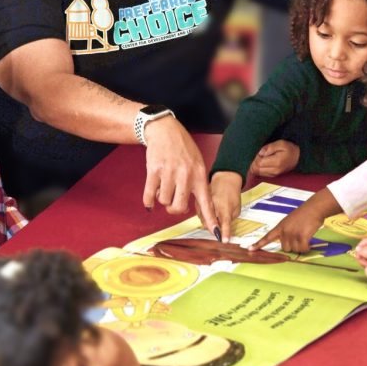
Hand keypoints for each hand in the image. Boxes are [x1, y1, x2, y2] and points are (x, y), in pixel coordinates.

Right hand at [143, 116, 218, 235]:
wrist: (165, 130)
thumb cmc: (183, 150)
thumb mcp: (197, 164)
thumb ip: (197, 185)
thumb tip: (191, 207)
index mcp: (199, 176)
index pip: (207, 203)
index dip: (212, 221)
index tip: (218, 235)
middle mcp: (185, 175)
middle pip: (179, 208)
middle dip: (173, 209)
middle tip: (172, 202)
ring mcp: (169, 173)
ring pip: (164, 201)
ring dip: (162, 198)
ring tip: (164, 187)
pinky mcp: (153, 170)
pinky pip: (150, 195)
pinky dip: (148, 201)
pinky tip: (149, 201)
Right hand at [197, 171, 241, 242]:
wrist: (224, 179)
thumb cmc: (232, 193)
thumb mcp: (237, 207)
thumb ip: (230, 219)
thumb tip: (224, 229)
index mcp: (224, 207)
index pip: (224, 223)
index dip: (224, 233)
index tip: (224, 241)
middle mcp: (212, 206)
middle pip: (210, 225)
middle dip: (215, 231)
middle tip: (220, 232)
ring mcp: (204, 204)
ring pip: (204, 221)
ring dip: (209, 225)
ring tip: (216, 222)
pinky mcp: (198, 202)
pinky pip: (200, 216)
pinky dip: (205, 219)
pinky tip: (210, 216)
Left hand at [249, 140, 299, 177]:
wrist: (298, 157)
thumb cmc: (289, 149)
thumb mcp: (281, 143)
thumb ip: (269, 148)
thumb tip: (260, 154)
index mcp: (277, 162)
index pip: (259, 163)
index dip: (256, 157)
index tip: (261, 152)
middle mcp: (275, 170)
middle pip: (257, 169)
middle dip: (255, 162)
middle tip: (260, 155)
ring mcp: (274, 174)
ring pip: (258, 172)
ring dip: (257, 165)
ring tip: (263, 158)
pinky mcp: (274, 176)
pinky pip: (261, 174)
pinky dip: (259, 168)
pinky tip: (264, 163)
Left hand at [250, 188, 340, 252]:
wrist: (314, 208)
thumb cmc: (304, 214)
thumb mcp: (290, 221)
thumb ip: (286, 231)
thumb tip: (287, 244)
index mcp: (280, 227)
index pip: (267, 237)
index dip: (258, 244)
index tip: (250, 249)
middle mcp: (284, 231)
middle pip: (284, 248)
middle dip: (292, 246)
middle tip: (300, 237)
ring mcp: (292, 234)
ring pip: (294, 250)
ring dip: (301, 247)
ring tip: (305, 236)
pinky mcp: (302, 236)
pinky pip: (303, 249)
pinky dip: (307, 248)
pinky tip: (310, 242)